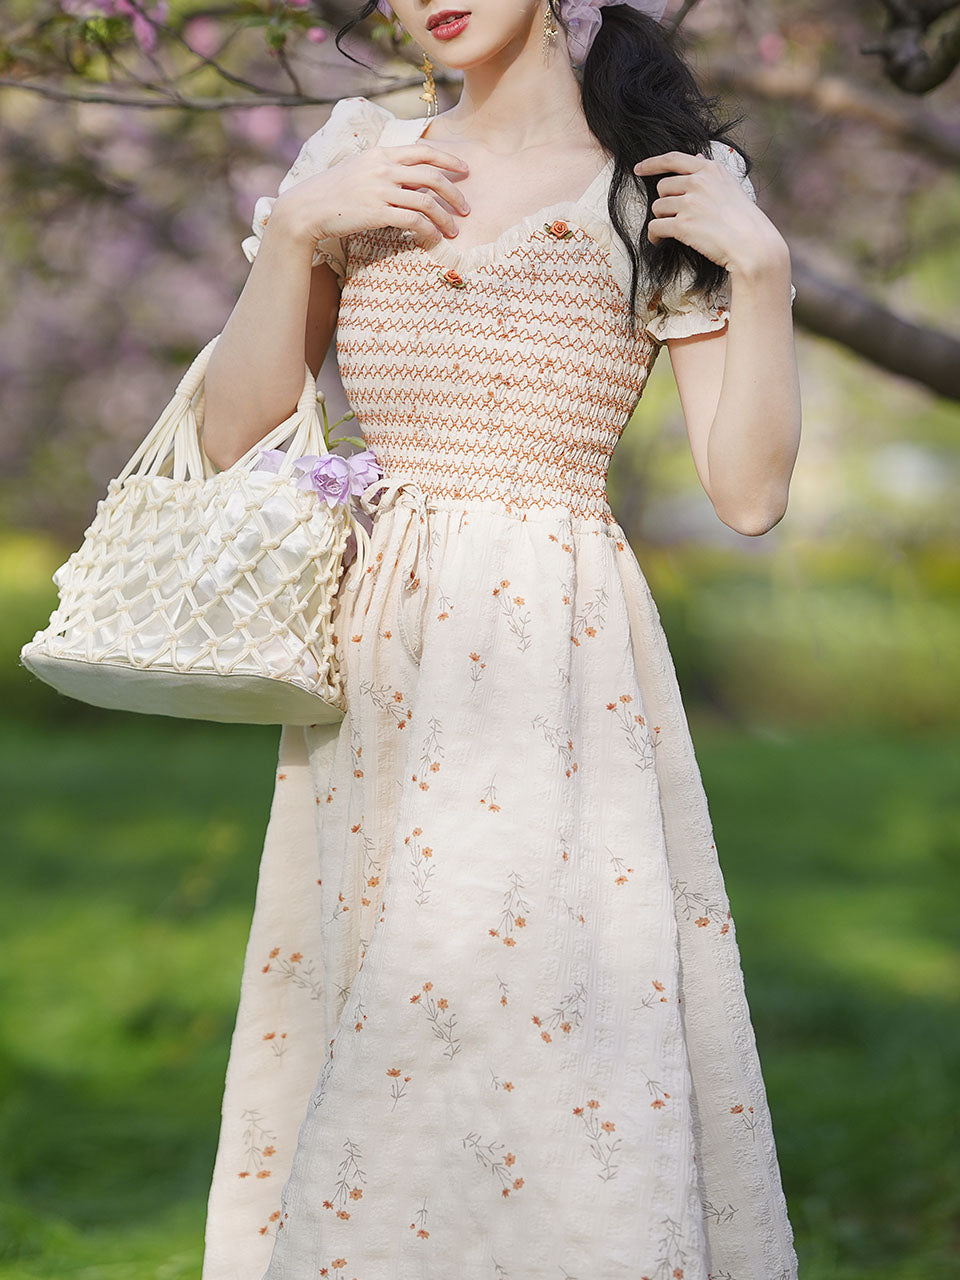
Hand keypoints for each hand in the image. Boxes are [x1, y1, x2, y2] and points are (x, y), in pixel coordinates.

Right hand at [272, 142, 471, 252]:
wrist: (308, 208)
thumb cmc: (333, 192)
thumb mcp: (360, 170)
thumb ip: (385, 170)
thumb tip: (410, 180)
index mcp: (380, 153)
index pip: (423, 151)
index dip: (448, 159)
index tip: (464, 169)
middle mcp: (383, 168)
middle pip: (431, 175)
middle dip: (454, 192)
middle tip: (466, 208)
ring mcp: (380, 190)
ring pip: (426, 200)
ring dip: (445, 217)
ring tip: (453, 230)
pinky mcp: (377, 213)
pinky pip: (414, 221)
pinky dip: (429, 230)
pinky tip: (435, 238)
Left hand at [634, 150, 781, 275]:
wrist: (753, 245)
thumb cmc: (745, 220)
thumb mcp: (730, 186)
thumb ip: (710, 173)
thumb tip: (696, 154)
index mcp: (710, 170)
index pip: (673, 158)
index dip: (652, 163)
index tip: (638, 169)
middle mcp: (699, 182)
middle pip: (663, 187)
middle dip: (665, 202)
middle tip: (675, 217)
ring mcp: (690, 202)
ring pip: (658, 208)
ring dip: (662, 220)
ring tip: (673, 230)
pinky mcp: (683, 224)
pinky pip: (655, 227)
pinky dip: (654, 236)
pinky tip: (659, 242)